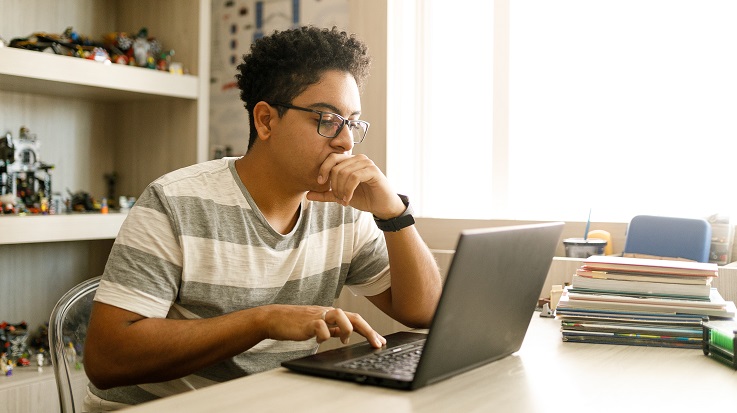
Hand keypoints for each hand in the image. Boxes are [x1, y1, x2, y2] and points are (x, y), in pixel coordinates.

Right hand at [264, 305, 385, 347]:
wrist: (275, 318)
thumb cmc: (296, 323)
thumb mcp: (319, 326)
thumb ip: (332, 329)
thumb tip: (345, 335)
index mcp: (332, 314)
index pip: (356, 320)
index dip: (369, 330)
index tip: (380, 341)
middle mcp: (328, 312)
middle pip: (353, 317)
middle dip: (368, 330)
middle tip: (377, 343)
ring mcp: (318, 316)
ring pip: (340, 315)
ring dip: (346, 329)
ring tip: (344, 340)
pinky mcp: (307, 322)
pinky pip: (321, 327)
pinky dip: (323, 336)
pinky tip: (318, 341)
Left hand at [307, 153, 404, 218]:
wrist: (382, 206)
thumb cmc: (364, 198)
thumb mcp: (341, 196)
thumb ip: (325, 194)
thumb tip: (307, 195)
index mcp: (350, 161)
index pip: (332, 158)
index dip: (323, 169)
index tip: (320, 183)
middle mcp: (358, 158)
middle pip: (336, 167)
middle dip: (333, 185)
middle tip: (337, 198)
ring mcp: (366, 163)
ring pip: (344, 172)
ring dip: (341, 189)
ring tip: (344, 200)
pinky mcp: (373, 171)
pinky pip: (354, 177)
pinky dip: (348, 190)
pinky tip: (348, 199)